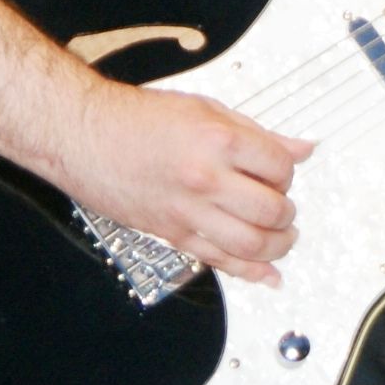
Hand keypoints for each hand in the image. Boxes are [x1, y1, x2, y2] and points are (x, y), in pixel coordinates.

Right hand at [58, 82, 315, 286]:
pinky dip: (249, 273)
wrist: (84, 135)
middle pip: (271, 210)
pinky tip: (267, 274)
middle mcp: (206, 179)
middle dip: (287, 212)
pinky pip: (218, 262)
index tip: (282, 172)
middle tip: (285, 206)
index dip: (289, 172)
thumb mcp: (206, 109)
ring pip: (251, 244)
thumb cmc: (137, 119)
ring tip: (283, 237)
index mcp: (219, 141)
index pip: (280, 167)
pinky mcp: (171, 234)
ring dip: (277, 245)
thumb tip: (300, 148)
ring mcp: (187, 211)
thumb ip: (258, 133)